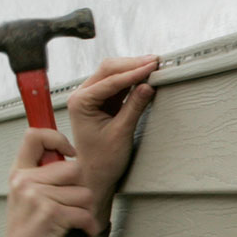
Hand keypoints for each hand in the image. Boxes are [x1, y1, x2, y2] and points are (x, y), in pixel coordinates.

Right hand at [2, 129, 97, 236]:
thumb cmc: (29, 233)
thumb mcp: (26, 197)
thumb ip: (43, 176)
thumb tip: (68, 157)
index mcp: (19, 173)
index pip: (35, 135)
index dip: (57, 138)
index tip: (69, 152)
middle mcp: (25, 182)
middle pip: (74, 168)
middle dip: (79, 189)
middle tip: (68, 206)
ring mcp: (38, 197)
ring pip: (84, 192)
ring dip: (84, 210)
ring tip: (69, 221)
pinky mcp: (52, 215)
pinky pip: (86, 213)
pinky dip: (88, 226)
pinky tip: (77, 232)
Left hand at [66, 56, 158, 222]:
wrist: (94, 175)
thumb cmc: (102, 160)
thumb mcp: (121, 133)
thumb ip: (134, 107)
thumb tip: (147, 86)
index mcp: (81, 102)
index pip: (110, 80)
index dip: (133, 72)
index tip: (152, 67)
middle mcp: (82, 96)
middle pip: (109, 70)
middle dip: (132, 64)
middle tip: (155, 61)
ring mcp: (92, 98)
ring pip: (113, 74)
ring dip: (133, 69)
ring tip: (153, 66)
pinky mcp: (102, 103)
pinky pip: (118, 85)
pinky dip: (132, 80)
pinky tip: (145, 77)